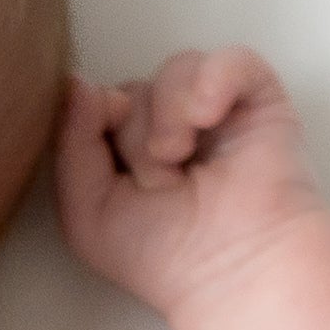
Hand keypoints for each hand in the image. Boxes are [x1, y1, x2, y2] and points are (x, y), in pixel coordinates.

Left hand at [54, 51, 323, 323]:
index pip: (101, 103)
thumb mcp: (86, 211)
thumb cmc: (160, 256)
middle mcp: (173, 129)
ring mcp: (217, 113)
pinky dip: (214, 80)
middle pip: (134, 88)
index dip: (97, 117)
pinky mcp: (259, 100)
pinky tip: (207, 117)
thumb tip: (78, 82)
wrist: (231, 269)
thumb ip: (70, 145)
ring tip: (181, 160)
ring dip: (169, 115)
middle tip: (159, 183)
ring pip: (175, 70)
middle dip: (135, 132)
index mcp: (132, 154)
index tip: (111, 156)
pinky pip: (231, 59)